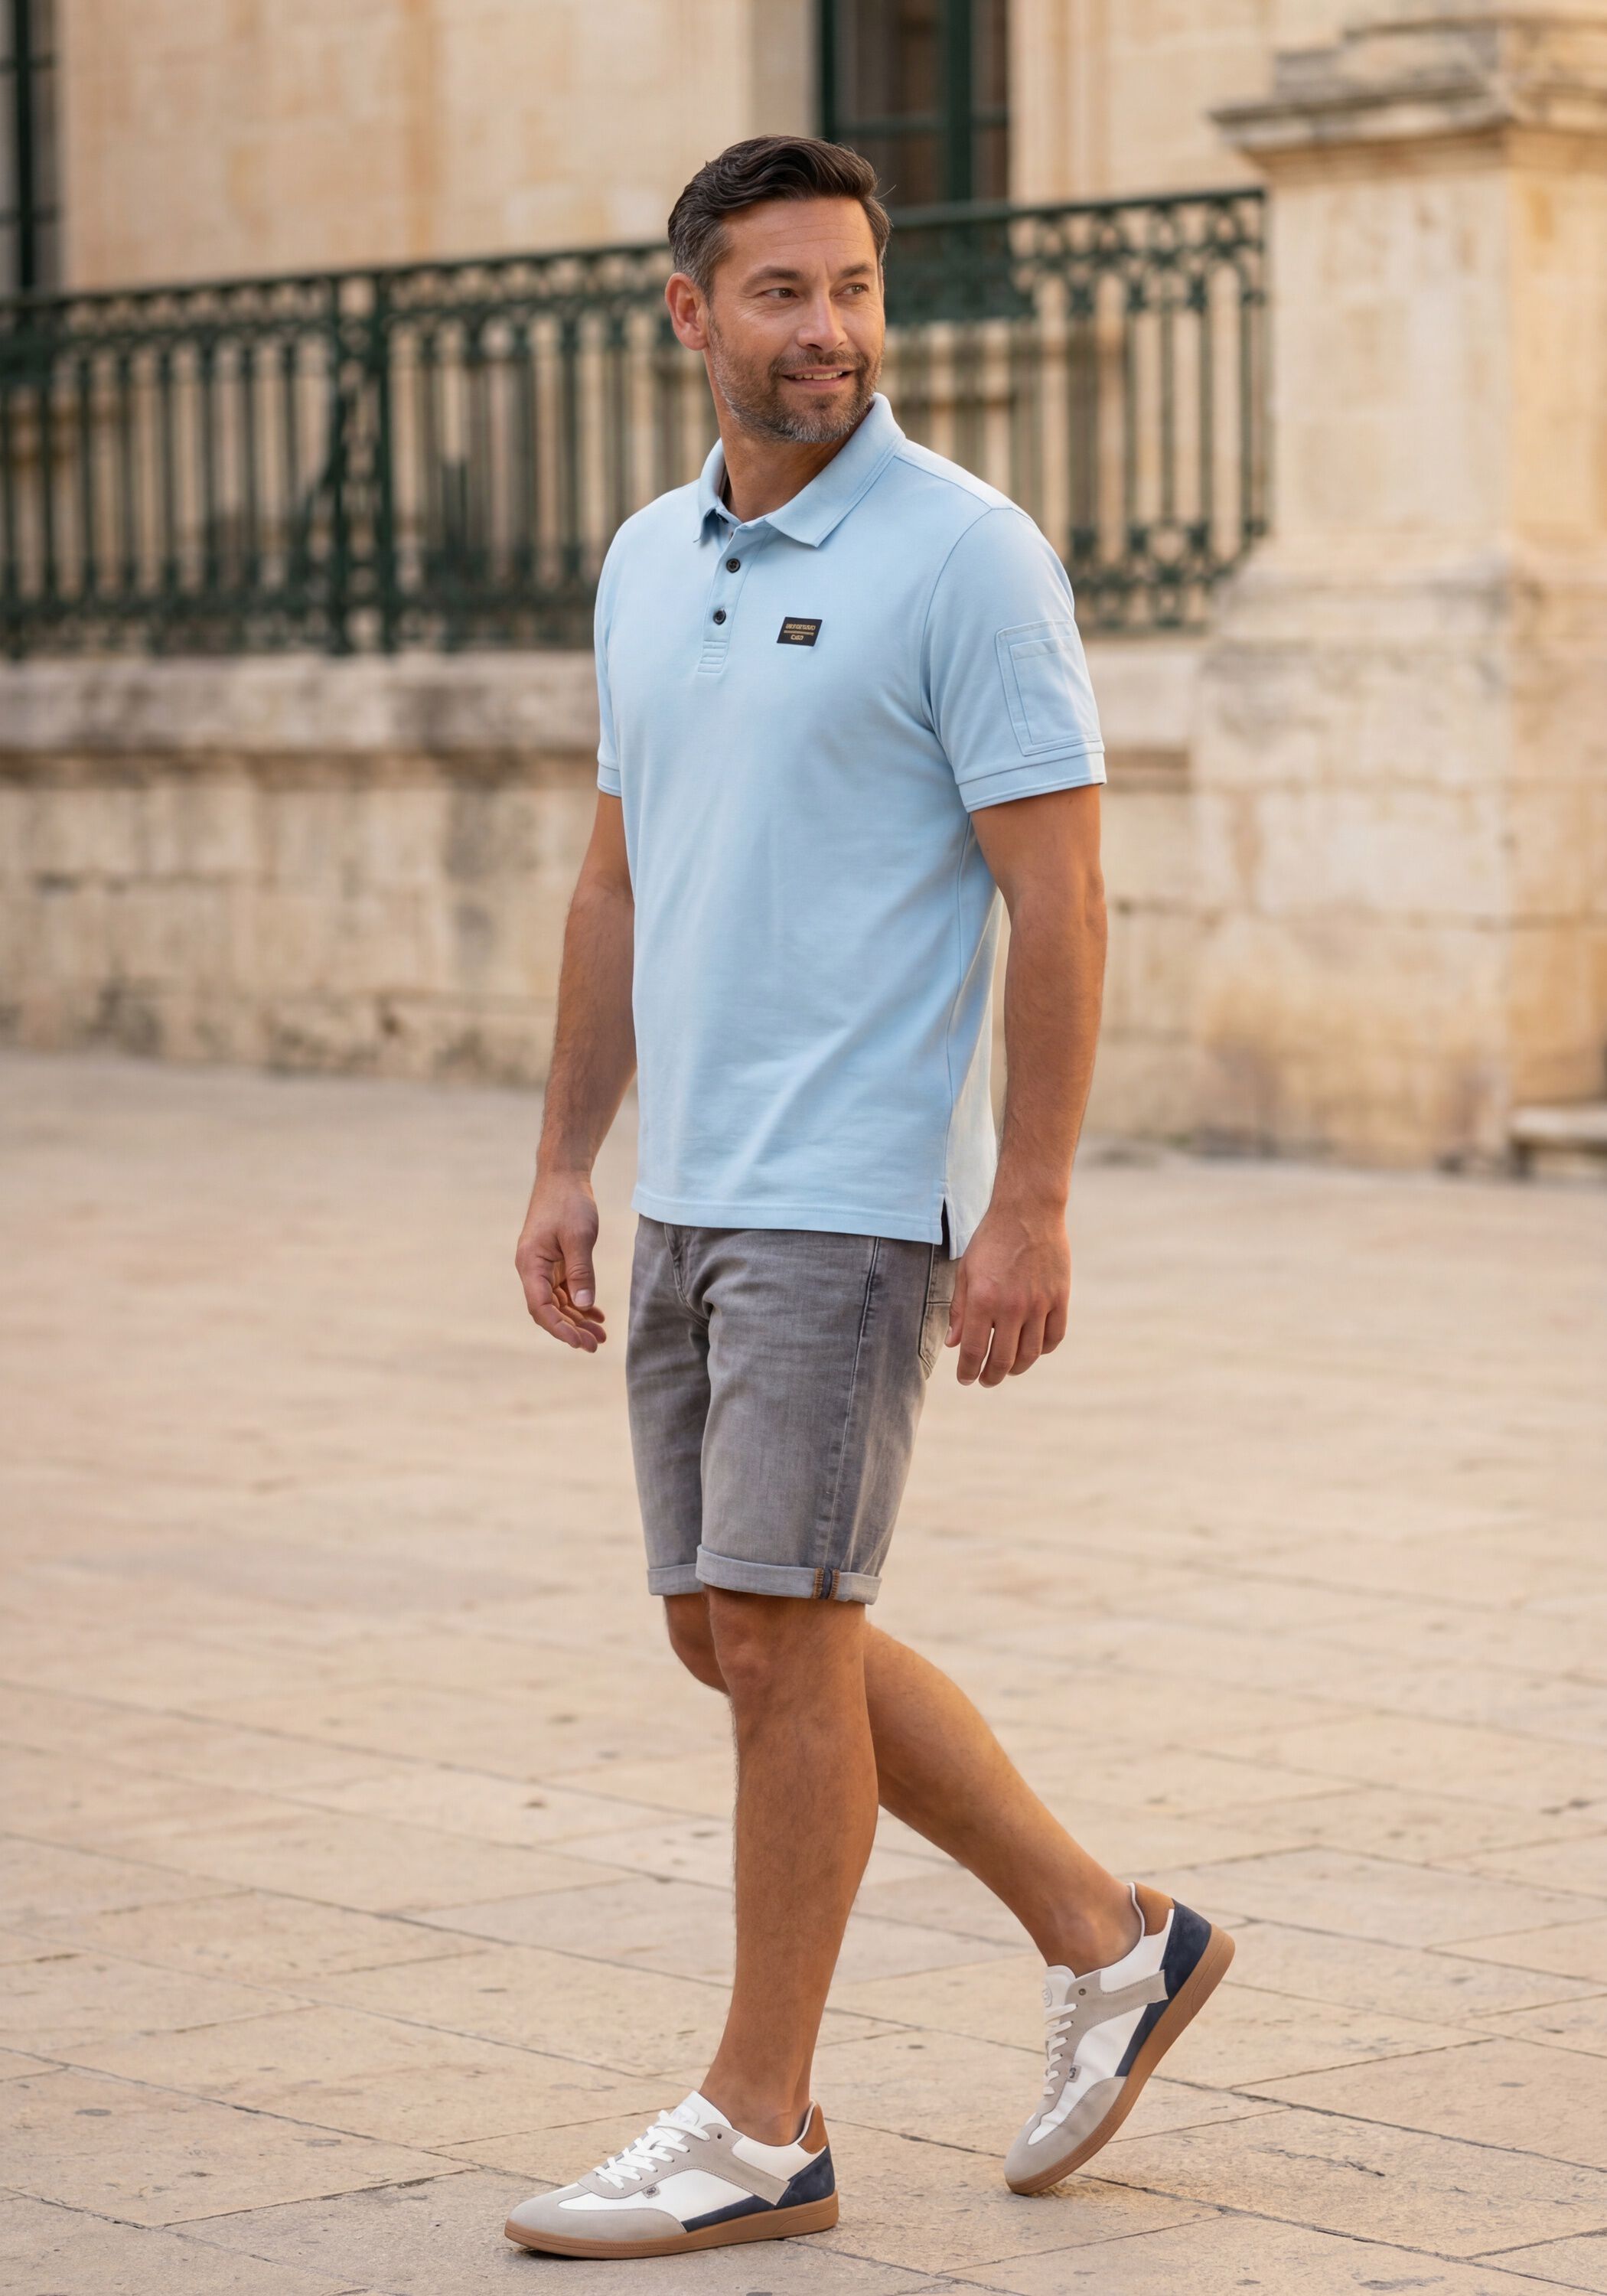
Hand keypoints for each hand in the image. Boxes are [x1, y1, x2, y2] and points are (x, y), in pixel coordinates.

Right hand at [515, 1173, 607, 1351]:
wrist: (563, 1176)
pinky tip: (596, 1314)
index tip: (580, 1342)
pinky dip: (579, 1303)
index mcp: (530, 1264)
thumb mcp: (578, 1236)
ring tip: (600, 1335)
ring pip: (558, 1303)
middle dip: (571, 1329)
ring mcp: (543, 1266)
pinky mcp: (554, 1262)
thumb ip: (581, 1272)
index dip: (559, 1329)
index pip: (541, 1307)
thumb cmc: (569, 1202)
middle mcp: (532, 1269)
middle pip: (549, 1310)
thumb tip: (583, 1305)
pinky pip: (564, 1290)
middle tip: (596, 1344)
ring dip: (577, 1320)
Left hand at [946, 1198, 1069, 1386]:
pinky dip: (1042, 1349)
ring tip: (1007, 1368)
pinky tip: (1032, 1348)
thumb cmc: (991, 1240)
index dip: (969, 1371)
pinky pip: (1054, 1337)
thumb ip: (960, 1310)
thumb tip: (954, 1344)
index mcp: (983, 1300)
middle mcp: (1012, 1306)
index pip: (975, 1351)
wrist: (1028, 1212)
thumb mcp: (966, 1272)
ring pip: (1031, 1354)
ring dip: (1016, 1368)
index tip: (966, 1379)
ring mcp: (1040, 1304)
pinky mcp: (1060, 1298)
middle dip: (991, 1376)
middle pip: (1003, 1359)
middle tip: (985, 1380)